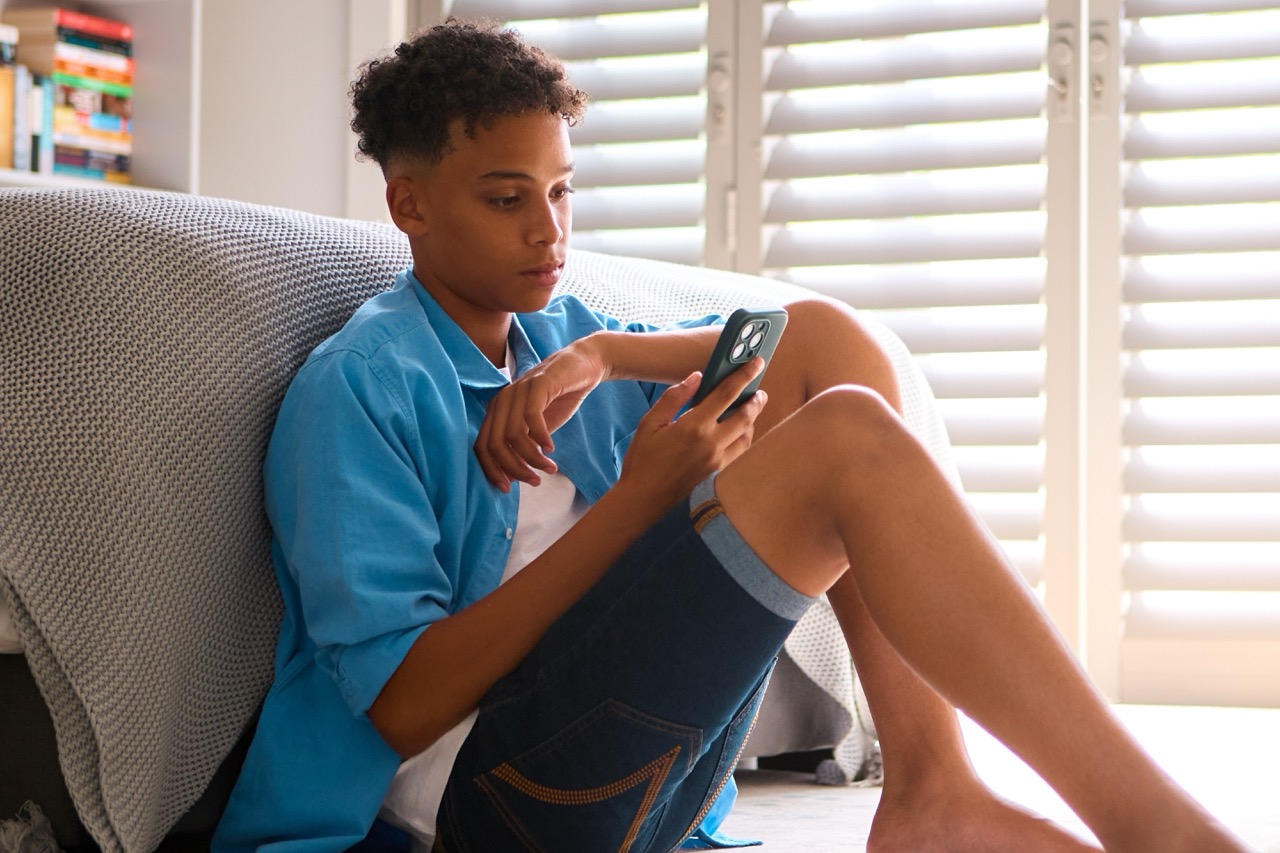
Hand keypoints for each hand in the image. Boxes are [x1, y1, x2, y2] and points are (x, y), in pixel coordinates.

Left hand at [475, 339, 606, 492]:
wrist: (582, 366)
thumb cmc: (558, 398)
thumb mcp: (537, 427)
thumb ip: (524, 446)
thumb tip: (512, 476)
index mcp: (497, 411)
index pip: (482, 446)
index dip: (492, 470)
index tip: (507, 489)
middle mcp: (502, 400)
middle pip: (496, 444)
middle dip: (514, 469)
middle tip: (535, 481)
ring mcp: (518, 390)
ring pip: (513, 435)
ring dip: (532, 458)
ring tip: (549, 468)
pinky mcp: (538, 384)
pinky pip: (532, 418)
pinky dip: (541, 438)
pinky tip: (551, 448)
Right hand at [618, 357, 767, 510]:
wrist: (644, 498)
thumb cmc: (642, 460)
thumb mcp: (650, 423)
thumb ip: (674, 398)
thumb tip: (696, 377)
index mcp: (694, 426)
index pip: (727, 394)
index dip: (744, 376)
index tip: (756, 363)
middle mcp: (712, 442)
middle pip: (745, 415)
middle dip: (756, 399)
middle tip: (760, 389)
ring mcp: (718, 459)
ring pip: (747, 434)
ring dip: (753, 418)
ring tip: (753, 407)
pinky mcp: (718, 472)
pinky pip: (741, 450)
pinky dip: (746, 436)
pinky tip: (741, 431)